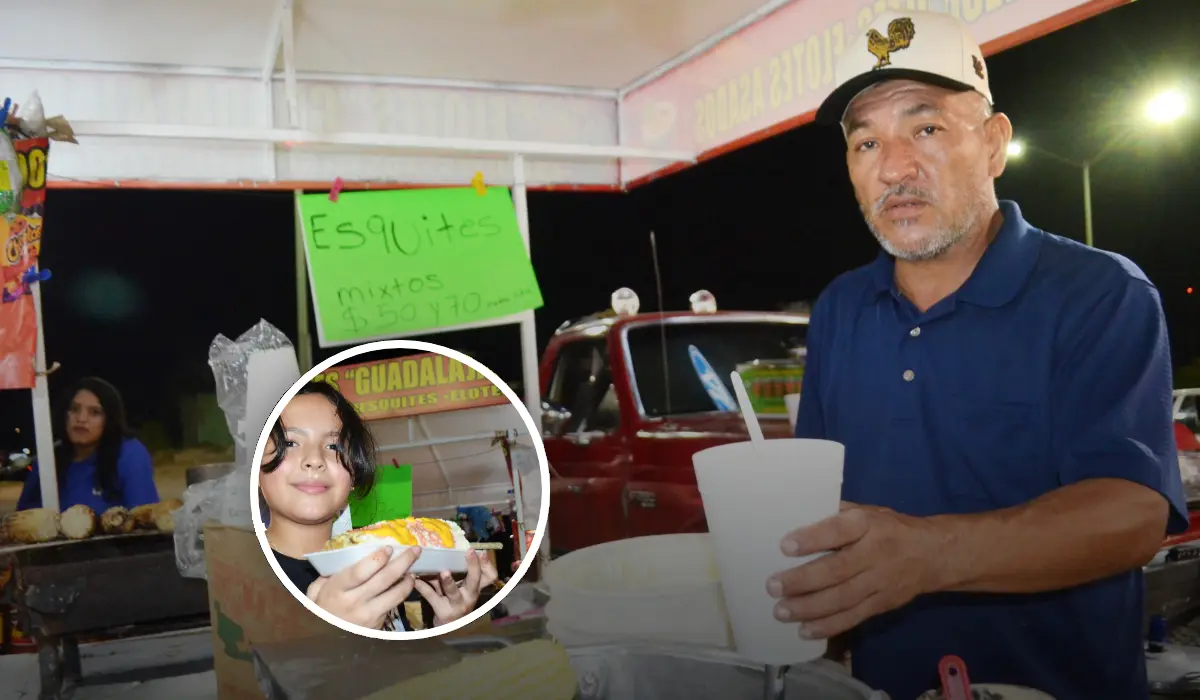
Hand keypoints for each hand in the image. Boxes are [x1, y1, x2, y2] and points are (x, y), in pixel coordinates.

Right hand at [306, 546, 419, 629]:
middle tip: (415, 550)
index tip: (389, 548)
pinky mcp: (377, 625)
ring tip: (413, 569)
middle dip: (403, 562)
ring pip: (396, 595)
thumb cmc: (320, 610)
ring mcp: (368, 615)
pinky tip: (404, 585)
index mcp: (337, 590)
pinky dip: (401, 594)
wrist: (323, 641)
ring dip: (408, 580)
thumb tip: (347, 556)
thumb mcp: (316, 591)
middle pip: (385, 579)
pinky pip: (393, 606)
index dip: (377, 558)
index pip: (361, 571)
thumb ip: (328, 574)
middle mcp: (355, 602)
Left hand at [414, 551, 498, 625]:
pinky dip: (424, 588)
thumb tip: (445, 552)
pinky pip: (433, 597)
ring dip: (448, 581)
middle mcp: (469, 596)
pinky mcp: (443, 612)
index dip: (487, 564)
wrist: (449, 627)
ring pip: (453, 591)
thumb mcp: (459, 587)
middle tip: (470, 552)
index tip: (482, 551)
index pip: (489, 576)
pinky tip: (416, 581)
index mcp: (475, 587)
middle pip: (475, 580)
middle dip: (473, 566)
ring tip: (443, 572)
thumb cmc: (454, 601)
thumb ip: (456, 572)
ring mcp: (457, 605)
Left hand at [767, 502, 942, 639]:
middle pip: (837, 570)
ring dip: (810, 608)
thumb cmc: (889, 528)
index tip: (785, 546)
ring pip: (843, 599)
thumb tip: (796, 516)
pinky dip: (829, 626)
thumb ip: (836, 515)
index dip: (813, 539)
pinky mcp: (882, 605)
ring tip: (781, 612)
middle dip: (803, 581)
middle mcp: (875, 554)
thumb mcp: (867, 511)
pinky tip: (805, 630)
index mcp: (868, 525)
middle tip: (773, 587)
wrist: (933, 555)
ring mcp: (880, 583)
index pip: (839, 530)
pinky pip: (853, 617)